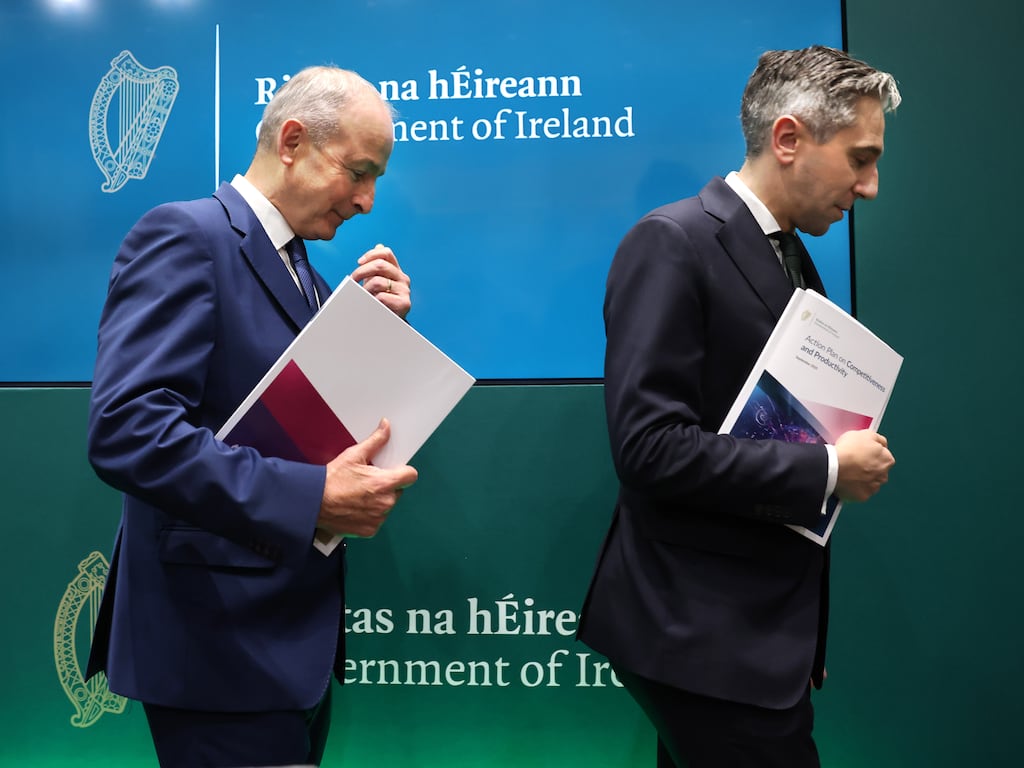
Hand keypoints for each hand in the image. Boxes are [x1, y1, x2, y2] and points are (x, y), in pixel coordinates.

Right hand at [318, 418, 417, 537]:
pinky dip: (369, 515)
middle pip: (397, 491)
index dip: (403, 471)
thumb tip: (386, 427)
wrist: (313, 502)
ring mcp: (378, 518)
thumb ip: (375, 441)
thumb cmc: (332, 480)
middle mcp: (385, 503)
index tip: (394, 471)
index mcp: (384, 483)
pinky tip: (355, 507)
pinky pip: (376, 520)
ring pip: (386, 506)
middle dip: (386, 486)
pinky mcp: (370, 530)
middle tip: (367, 482)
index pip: (411, 476)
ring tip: (358, 495)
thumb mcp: (353, 455)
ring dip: (378, 501)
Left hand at [350, 243, 410, 318]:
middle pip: (380, 265)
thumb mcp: (378, 282)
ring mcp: (405, 291)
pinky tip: (371, 304)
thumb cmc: (381, 302)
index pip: (386, 253)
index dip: (371, 254)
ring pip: (378, 282)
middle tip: (353, 280)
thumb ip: (378, 266)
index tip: (359, 263)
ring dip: (364, 289)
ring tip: (362, 296)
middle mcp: (403, 278)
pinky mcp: (404, 304)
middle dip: (361, 271)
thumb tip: (379, 245)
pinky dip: (372, 301)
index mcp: (396, 271)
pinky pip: (381, 297)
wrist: (389, 323)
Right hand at [834, 429, 894, 501]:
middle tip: (854, 462)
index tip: (861, 453)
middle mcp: (884, 476)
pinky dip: (854, 488)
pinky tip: (846, 481)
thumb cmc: (849, 449)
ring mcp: (873, 488)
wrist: (834, 466)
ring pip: (869, 483)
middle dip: (869, 468)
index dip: (871, 453)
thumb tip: (882, 444)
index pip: (883, 456)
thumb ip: (878, 439)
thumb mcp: (866, 434)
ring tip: (848, 472)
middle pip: (878, 471)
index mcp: (887, 460)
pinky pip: (859, 492)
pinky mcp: (862, 496)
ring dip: (862, 479)